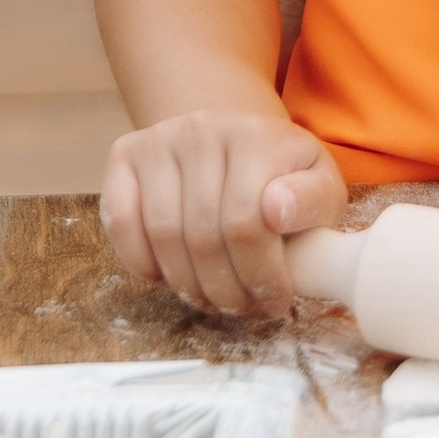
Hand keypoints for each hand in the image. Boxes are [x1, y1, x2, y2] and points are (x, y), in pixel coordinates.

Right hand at [100, 110, 347, 316]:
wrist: (236, 142)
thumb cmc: (280, 175)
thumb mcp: (318, 186)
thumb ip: (311, 201)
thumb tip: (277, 211)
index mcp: (255, 136)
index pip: (247, 224)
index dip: (261, 277)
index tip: (275, 301)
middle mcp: (202, 129)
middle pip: (203, 236)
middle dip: (226, 290)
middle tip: (242, 307)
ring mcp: (159, 139)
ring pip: (163, 235)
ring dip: (187, 285)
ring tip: (212, 297)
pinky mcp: (125, 154)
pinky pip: (120, 222)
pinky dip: (142, 263)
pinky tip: (171, 276)